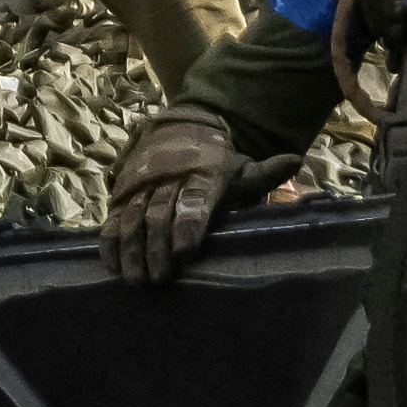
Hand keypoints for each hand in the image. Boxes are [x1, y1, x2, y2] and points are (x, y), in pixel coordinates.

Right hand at [99, 107, 301, 285]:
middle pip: (159, 214)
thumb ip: (263, 173)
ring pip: (132, 217)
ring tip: (135, 279)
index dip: (187, 227)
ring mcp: (141, 185)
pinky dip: (110, 241)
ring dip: (132, 249)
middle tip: (159, 277)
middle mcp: (167, 177)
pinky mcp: (122, 193)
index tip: (184, 254)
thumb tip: (296, 160)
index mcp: (200, 173)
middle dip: (157, 246)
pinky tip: (112, 265)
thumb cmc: (215, 160)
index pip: (194, 201)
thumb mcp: (240, 166)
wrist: (179, 126)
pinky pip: (112, 217)